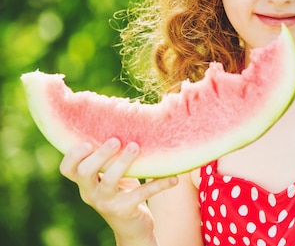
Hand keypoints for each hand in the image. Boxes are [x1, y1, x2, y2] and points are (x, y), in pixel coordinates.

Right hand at [59, 139, 177, 241]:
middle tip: (115, 140)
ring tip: (135, 147)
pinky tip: (173, 178)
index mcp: (86, 183)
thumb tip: (129, 121)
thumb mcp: (114, 176)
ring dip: (123, 162)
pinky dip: (159, 183)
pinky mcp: (125, 210)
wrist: (132, 228)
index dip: (73, 155)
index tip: (88, 142)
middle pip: (84, 172)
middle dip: (99, 154)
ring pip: (109, 181)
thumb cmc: (123, 192)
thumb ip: (113, 158)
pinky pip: (142, 194)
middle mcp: (91, 193)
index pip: (67, 169)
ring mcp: (107, 203)